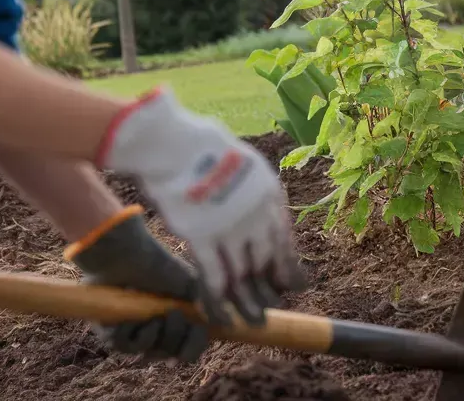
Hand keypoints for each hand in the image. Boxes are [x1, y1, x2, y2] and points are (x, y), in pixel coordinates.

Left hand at [66, 207, 206, 361]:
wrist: (130, 255)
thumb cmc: (161, 266)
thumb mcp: (193, 286)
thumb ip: (212, 306)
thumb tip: (230, 324)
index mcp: (176, 321)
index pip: (189, 349)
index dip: (194, 346)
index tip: (199, 331)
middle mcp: (156, 330)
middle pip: (171, 354)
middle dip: (177, 337)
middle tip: (175, 314)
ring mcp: (133, 331)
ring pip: (148, 353)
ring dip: (156, 337)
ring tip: (156, 315)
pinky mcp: (110, 330)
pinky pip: (124, 347)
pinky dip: (134, 335)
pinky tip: (137, 318)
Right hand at [98, 88, 306, 326]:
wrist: (174, 141)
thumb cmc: (203, 148)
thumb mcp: (242, 165)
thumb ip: (253, 193)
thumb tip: (262, 220)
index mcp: (269, 192)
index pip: (284, 237)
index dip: (286, 265)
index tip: (289, 286)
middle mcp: (256, 212)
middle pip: (266, 258)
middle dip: (267, 287)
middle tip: (268, 309)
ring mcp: (230, 225)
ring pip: (242, 273)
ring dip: (247, 301)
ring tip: (252, 323)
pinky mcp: (201, 236)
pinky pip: (213, 276)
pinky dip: (216, 299)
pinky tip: (220, 315)